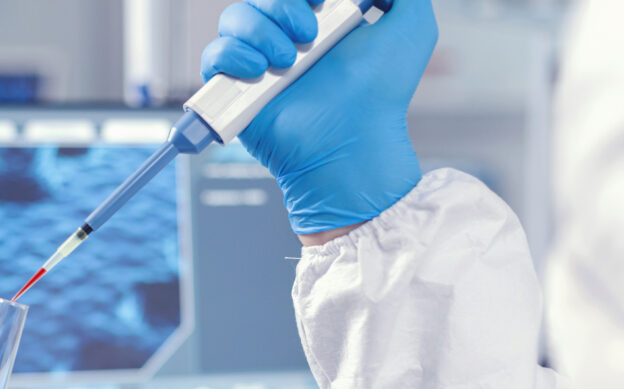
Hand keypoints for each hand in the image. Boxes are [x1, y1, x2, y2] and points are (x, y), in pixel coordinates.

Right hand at [201, 0, 436, 232]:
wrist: (351, 139)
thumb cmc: (381, 93)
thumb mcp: (411, 28)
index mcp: (319, 25)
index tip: (320, 1)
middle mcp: (285, 43)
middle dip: (281, 5)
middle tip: (309, 35)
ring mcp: (258, 67)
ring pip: (234, 19)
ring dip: (259, 30)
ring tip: (288, 61)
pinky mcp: (235, 93)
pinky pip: (213, 55)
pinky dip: (231, 54)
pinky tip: (259, 71)